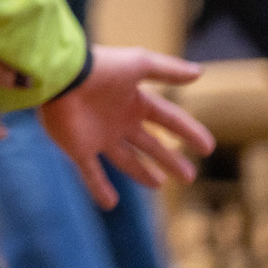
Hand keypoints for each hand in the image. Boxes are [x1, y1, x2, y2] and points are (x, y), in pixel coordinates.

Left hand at [38, 45, 214, 209]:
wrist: (60, 76)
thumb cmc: (100, 68)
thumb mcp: (139, 64)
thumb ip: (168, 70)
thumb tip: (200, 73)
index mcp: (134, 101)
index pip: (168, 120)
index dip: (188, 131)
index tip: (208, 147)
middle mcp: (118, 120)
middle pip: (150, 144)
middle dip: (169, 159)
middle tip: (189, 177)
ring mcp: (99, 136)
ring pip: (125, 159)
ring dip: (142, 173)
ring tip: (159, 184)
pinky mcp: (79, 148)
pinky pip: (90, 173)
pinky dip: (99, 188)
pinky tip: (109, 204)